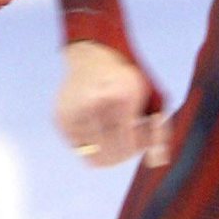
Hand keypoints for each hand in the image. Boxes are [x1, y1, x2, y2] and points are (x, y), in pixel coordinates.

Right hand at [56, 41, 168, 168]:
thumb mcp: (149, 97)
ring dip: (104, 149)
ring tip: (111, 132)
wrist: (91, 56)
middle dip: (121, 155)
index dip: (136, 150)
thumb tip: (157, 162)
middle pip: (108, 156)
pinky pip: (77, 147)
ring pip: (91, 155)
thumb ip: (158, 131)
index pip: (128, 147)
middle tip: (125, 141)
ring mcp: (73, 112)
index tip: (139, 138)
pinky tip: (95, 125)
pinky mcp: (60, 117)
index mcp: (121, 98)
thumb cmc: (124, 82)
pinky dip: (88, 143)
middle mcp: (94, 105)